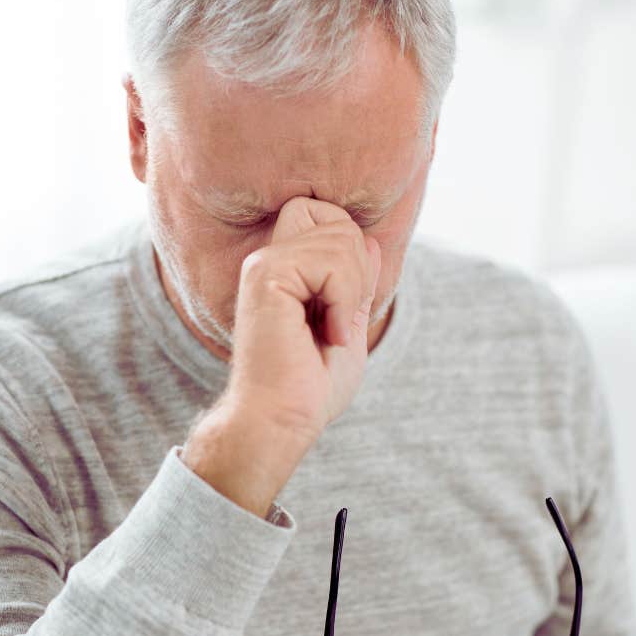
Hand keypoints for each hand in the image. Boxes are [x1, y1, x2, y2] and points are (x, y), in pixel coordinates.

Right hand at [225, 196, 381, 442]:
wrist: (281, 420)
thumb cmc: (309, 386)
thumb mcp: (349, 325)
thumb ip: (357, 284)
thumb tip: (371, 241)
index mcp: (283, 270)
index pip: (325, 216)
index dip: (350, 251)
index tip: (345, 307)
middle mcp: (268, 260)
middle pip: (333, 214)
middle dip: (356, 263)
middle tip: (341, 316)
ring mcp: (264, 264)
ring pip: (340, 235)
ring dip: (353, 290)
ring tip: (333, 332)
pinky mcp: (267, 276)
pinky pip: (331, 261)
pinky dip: (345, 300)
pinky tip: (330, 334)